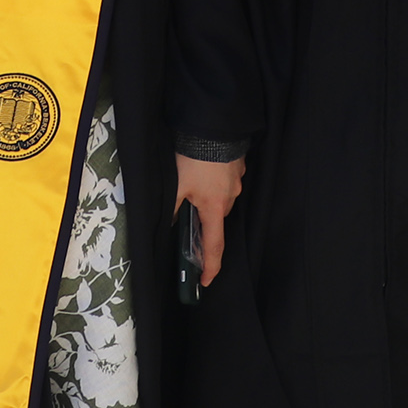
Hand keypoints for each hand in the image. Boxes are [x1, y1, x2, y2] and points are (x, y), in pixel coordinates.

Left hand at [173, 154, 245, 287]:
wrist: (213, 126)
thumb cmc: (194, 158)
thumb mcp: (176, 185)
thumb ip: (172, 207)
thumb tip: (168, 223)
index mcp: (214, 207)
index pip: (213, 245)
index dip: (209, 266)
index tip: (205, 281)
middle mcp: (230, 198)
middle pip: (216, 219)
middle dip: (203, 220)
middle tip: (188, 211)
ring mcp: (236, 182)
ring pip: (221, 199)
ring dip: (209, 198)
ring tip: (194, 182)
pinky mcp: (238, 166)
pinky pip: (226, 182)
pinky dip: (216, 181)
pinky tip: (205, 169)